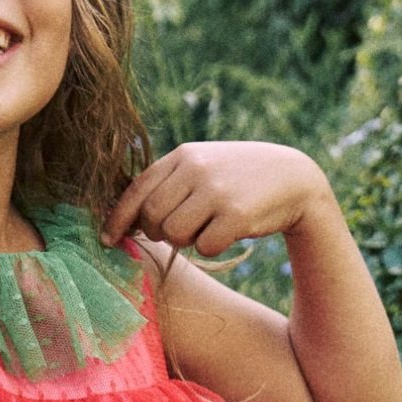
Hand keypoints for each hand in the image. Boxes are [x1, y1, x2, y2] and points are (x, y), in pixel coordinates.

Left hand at [104, 141, 332, 255]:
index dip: (117, 218)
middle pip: (152, 218)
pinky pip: (205, 246)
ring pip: (175, 235)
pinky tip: (230, 231)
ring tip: (207, 227)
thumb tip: (127, 219)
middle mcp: (196, 168)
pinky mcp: (237, 214)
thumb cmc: (238, 178)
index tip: (107, 240)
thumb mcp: (203, 166)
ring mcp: (217, 190)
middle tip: (178, 231)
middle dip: (159, 233)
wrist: (293, 178)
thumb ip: (169, 184)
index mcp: (182, 155)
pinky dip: (213, 246)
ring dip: (187, 241)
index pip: (137, 189)